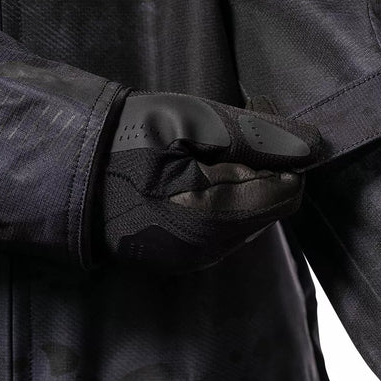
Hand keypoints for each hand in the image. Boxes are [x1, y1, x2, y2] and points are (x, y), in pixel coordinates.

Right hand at [96, 92, 322, 272]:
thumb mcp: (194, 121)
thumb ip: (259, 136)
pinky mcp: (180, 258)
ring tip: (204, 151)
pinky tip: (191, 175)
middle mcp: (213, 249)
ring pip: (249, 216)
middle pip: (271, 204)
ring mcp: (195, 259)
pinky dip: (221, 197)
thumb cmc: (125, 139)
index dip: (281, 153)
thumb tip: (316, 146)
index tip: (255, 122)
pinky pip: (224, 228)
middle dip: (262, 166)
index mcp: (219, 217)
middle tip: (227, 131)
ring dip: (241, 180)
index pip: (289, 189)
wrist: (63, 174)